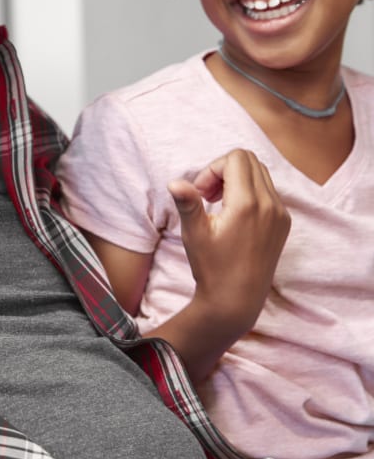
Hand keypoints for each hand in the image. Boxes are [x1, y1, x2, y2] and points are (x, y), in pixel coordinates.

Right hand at [146, 149, 289, 381]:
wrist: (236, 300)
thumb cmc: (212, 268)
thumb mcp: (194, 234)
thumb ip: (188, 203)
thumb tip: (174, 182)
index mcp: (248, 204)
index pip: (235, 158)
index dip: (212, 169)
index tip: (201, 194)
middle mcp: (270, 205)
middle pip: (249, 161)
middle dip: (224, 171)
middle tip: (208, 196)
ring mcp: (280, 214)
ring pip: (260, 174)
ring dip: (237, 180)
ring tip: (219, 205)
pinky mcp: (283, 223)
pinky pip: (268, 191)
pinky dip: (249, 192)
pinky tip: (234, 215)